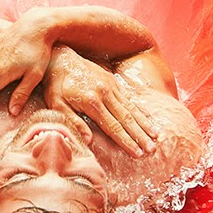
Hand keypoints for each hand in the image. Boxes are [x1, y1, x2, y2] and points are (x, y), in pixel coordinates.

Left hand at [43, 46, 157, 156]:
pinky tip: (148, 119)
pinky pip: (129, 99)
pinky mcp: (113, 81)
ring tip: (156, 136)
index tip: (137, 153)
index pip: (113, 126)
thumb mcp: (57, 105)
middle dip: (140, 136)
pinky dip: (140, 110)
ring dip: (144, 124)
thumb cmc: (56, 85)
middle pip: (126, 119)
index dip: (126, 141)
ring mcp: (111, 86)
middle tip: (152, 149)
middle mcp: (105, 93)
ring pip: (131, 109)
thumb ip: (73, 122)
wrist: (60, 58)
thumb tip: (89, 140)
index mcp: (91, 102)